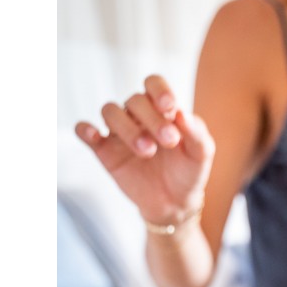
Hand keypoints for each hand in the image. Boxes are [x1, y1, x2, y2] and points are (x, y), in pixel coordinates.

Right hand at [75, 75, 214, 226]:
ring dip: (126, 127)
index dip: (159, 90)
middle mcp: (138, 115)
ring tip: (146, 151)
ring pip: (110, 111)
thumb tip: (182, 113)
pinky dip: (85, 129)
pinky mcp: (104, 150)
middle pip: (134, 100)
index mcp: (162, 109)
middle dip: (152, 119)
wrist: (174, 203)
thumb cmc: (188, 172)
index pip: (154, 84)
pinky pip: (85, 131)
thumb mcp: (201, 154)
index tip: (169, 108)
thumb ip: (196, 133)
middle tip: (168, 141)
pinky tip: (94, 136)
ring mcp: (119, 132)